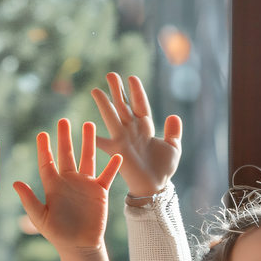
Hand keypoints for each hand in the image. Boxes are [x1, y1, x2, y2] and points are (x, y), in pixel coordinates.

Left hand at [13, 120, 122, 254]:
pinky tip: (117, 154)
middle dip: (65, 138)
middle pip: (67, 154)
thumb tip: (15, 183)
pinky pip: (107, 175)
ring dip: (88, 142)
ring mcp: (85, 184)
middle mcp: (69, 181)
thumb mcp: (41, 218)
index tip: (42, 134)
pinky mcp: (100, 192)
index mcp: (53, 185)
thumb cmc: (58, 234)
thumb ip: (29, 200)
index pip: (47, 162)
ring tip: (89, 124)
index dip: (44, 149)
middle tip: (63, 121)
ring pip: (87, 158)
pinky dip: (113, 165)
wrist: (80, 245)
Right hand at [92, 73, 181, 196]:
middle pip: (123, 106)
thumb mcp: (173, 147)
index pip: (140, 105)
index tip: (131, 77)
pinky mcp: (118, 151)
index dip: (136, 92)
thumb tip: (174, 115)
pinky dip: (95, 137)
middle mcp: (133, 130)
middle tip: (110, 74)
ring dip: (105, 103)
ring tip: (96, 90)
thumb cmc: (164, 168)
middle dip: (117, 90)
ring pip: (112, 117)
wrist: (156, 186)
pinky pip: (103, 142)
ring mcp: (124, 139)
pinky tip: (86, 128)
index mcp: (145, 127)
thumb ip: (173, 132)